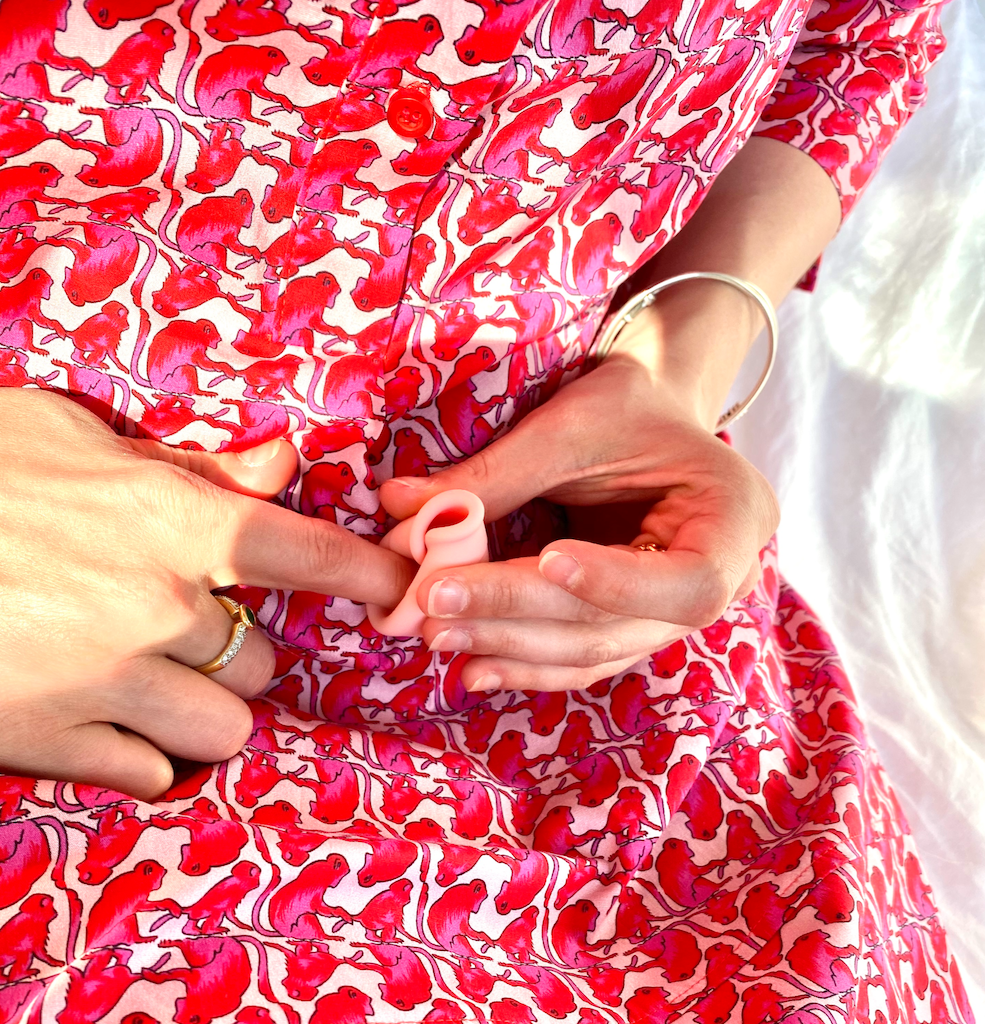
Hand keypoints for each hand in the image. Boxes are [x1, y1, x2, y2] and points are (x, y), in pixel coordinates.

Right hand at [0, 388, 412, 798]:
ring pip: (224, 733)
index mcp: (172, 521)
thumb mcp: (70, 435)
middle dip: (239, 653)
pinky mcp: (51, 743)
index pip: (307, 555)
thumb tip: (278, 462)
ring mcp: (108, 685)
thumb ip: (188, 462)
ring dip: (205, 713)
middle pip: (264, 664)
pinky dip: (145, 756)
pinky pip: (150, 776)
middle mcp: (158, 609)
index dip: (371, 578)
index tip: (404, 595)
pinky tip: (105, 719)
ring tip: (155, 683)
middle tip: (188, 631)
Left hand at [379, 352, 778, 691]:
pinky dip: (528, 662)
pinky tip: (474, 665)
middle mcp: (723, 580)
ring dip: (514, 648)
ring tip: (440, 637)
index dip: (616, 582)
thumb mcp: (573, 424)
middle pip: (622, 624)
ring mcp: (675, 612)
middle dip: (526, 617)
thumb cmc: (626, 405)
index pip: (689, 581)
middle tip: (441, 606)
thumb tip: (400, 508)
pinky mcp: (634, 624)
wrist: (649, 415)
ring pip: (596, 650)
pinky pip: (584, 657)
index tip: (545, 560)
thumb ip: (497, 473)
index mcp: (734, 519)